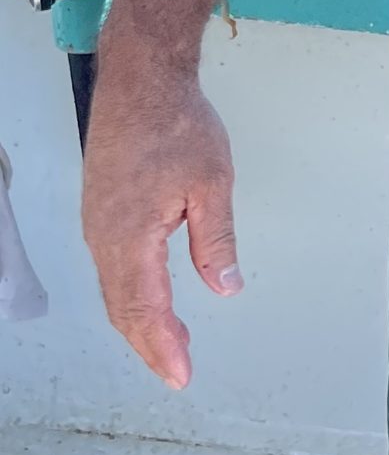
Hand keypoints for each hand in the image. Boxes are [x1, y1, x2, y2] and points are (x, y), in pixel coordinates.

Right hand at [82, 57, 240, 389]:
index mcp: (130, 237)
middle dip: (151, 343)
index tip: (182, 375)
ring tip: (172, 342)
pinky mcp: (100, 210)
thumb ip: (216, 240)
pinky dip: (131, 292)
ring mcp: (97, 224)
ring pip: (115, 289)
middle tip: (179, 370)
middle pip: (123, 308)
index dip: (162, 347)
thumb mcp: (212, 184)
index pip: (143, 309)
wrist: (140, 80)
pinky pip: (112, 266)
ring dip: (141, 320)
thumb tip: (225, 287)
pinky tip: (151, 297)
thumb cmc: (176, 123)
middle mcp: (103, 237)